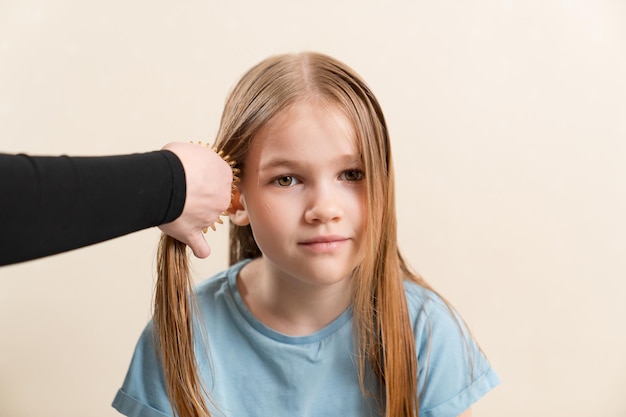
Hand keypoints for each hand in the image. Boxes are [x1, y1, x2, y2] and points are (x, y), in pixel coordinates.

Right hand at [158, 142, 232, 257]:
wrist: (164, 179)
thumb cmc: (176, 160)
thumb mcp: (194, 149)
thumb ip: (199, 161)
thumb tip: (193, 165)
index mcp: (223, 174)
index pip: (219, 179)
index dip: (204, 178)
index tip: (193, 178)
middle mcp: (221, 197)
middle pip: (214, 200)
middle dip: (200, 197)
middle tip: (181, 191)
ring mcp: (208, 217)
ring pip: (205, 219)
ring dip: (192, 216)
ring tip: (174, 207)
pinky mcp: (192, 232)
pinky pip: (200, 246)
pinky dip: (199, 248)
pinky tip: (197, 247)